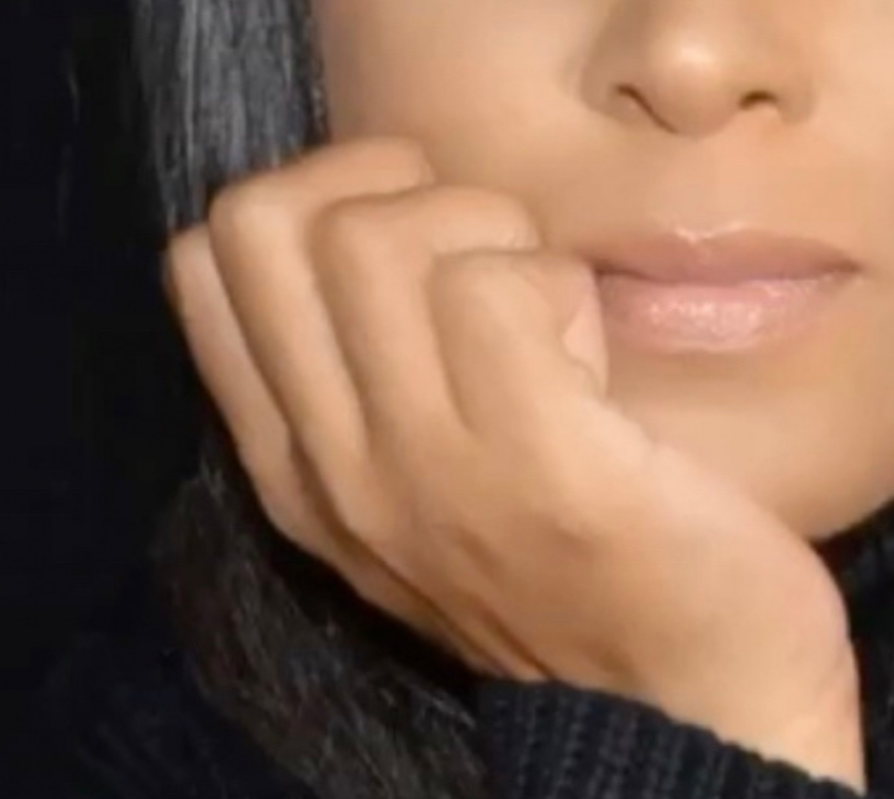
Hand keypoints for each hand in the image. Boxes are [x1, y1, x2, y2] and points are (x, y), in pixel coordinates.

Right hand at [164, 137, 865, 787]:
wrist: (693, 712)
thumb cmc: (564, 565)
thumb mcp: (418, 484)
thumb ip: (362, 374)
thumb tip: (365, 208)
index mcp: (296, 463)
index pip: (200, 258)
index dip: (308, 194)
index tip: (407, 230)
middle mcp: (333, 464)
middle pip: (263, 219)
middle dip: (380, 181)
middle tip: (473, 240)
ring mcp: (426, 470)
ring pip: (374, 236)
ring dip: (480, 227)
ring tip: (539, 299)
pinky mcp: (540, 465)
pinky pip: (496, 287)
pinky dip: (554, 281)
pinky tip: (590, 354)